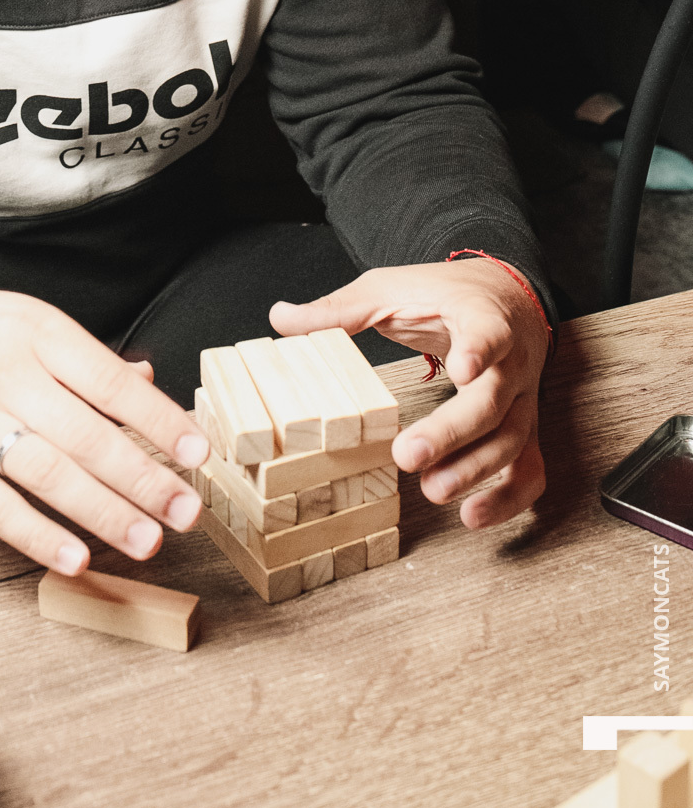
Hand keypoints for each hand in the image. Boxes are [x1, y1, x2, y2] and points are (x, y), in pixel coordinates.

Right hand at [0, 265, 208, 572]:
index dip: (159, 421)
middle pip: (86, 435)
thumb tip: (147, 385)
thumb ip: (82, 357)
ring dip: (103, 512)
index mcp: (32, 329)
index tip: (198, 453)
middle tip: (187, 511)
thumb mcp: (19, 318)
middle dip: (145, 479)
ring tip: (147, 540)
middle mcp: (2, 371)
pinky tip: (74, 556)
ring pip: (46, 473)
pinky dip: (35, 535)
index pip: (110, 382)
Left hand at [269, 259, 550, 528]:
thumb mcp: (390, 289)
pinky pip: (528, 467)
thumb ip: (340, 309)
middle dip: (452, 432)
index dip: (479, 350)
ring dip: (473, 469)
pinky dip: (509, 497)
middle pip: (492, 400)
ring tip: (433, 490)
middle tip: (408, 455)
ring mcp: (522, 398)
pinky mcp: (522, 426)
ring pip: (511, 439)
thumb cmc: (441, 294)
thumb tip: (279, 317)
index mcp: (480, 317)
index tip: (461, 369)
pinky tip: (473, 517)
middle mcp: (510, 362)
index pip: (488, 331)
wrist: (505, 297)